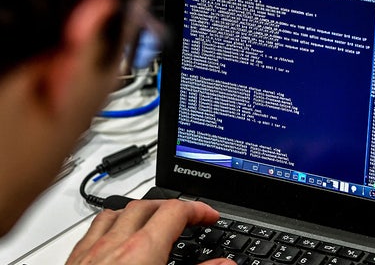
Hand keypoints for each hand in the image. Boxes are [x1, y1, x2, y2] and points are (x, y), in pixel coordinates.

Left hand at [66, 199, 236, 264]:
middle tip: (188, 217)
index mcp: (142, 251)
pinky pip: (92, 230)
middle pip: (147, 205)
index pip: (175, 212)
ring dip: (139, 211)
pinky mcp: (73, 263)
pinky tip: (113, 239)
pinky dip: (110, 225)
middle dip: (171, 206)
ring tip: (153, 220)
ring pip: (116, 212)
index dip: (198, 210)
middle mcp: (114, 245)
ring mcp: (90, 253)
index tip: (209, 217)